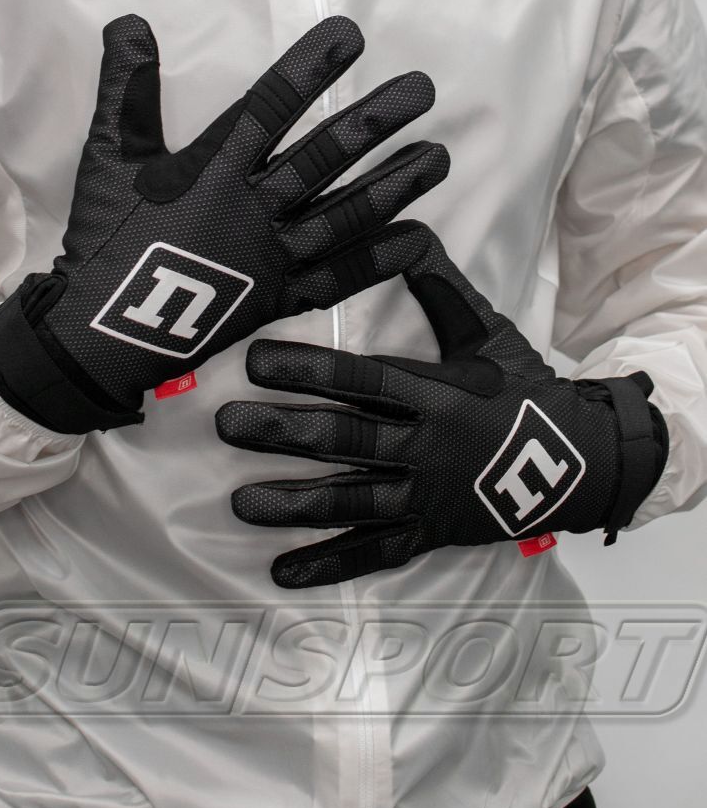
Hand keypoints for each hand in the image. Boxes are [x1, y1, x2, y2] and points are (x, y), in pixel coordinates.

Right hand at [0, 14, 446, 432]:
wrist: (104, 333)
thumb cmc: (106, 241)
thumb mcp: (109, 160)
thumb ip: (125, 91)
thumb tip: (128, 21)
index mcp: (213, 170)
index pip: (269, 107)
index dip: (309, 69)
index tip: (351, 36)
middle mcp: (254, 209)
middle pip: (324, 159)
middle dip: (374, 122)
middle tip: (422, 91)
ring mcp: (273, 258)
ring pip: (345, 215)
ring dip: (394, 185)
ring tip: (439, 157)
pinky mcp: (280, 300)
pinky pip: (338, 279)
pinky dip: (378, 260)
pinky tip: (420, 239)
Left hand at [217, 232, 667, 587]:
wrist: (581, 462)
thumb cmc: (523, 391)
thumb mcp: (486, 336)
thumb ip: (441, 290)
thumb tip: (410, 234)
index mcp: (435, 392)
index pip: (361, 379)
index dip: (307, 369)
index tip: (254, 361)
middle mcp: (425, 447)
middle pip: (345, 439)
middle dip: (283, 433)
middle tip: (227, 426)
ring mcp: (426, 497)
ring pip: (352, 503)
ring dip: (294, 504)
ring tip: (240, 503)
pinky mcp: (429, 535)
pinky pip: (375, 555)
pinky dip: (329, 566)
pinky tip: (282, 573)